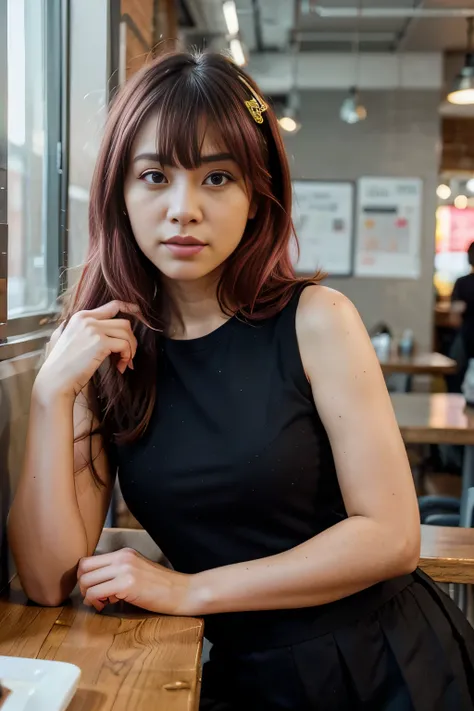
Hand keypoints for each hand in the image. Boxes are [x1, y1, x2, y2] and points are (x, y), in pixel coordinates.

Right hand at [35, 301, 138, 399]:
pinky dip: (127, 357)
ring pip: (126, 333)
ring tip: (124, 363)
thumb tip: (111, 331)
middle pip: (124, 322)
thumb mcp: (72, 339)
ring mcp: (93, 330)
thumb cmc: (64, 366)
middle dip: (131, 339)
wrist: (55, 380)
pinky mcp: (100, 343)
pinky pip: (125, 346)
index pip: (112, 306)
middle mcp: (88, 319)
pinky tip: (120, 368)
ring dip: (130, 350)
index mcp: (81, 316)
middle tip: (128, 355)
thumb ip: (87, 330)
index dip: (129, 308)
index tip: (139, 313)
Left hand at [77, 547, 193, 615]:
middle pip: (83, 568)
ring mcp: (124, 569)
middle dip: (83, 587)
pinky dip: (95, 602)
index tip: (94, 589)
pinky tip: (107, 605)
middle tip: (95, 598)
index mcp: (124, 553)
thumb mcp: (137, 571)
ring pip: (86, 581)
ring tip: (102, 603)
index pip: (88, 560)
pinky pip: (95, 592)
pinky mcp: (127, 583)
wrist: (183, 591)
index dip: (84, 577)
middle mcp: (122, 557)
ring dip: (88, 595)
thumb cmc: (162, 587)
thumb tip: (96, 584)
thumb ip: (118, 572)